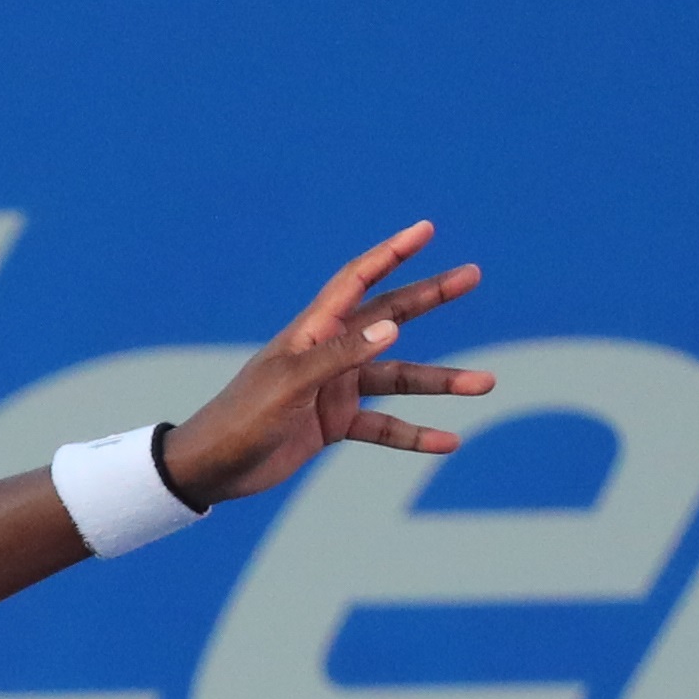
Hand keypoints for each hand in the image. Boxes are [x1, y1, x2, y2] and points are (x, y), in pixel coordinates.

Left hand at [154, 222, 495, 502]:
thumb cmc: (242, 418)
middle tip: (472, 275)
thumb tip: (391, 326)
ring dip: (441, 382)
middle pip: (390, 315)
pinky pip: (384, 426)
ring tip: (487, 383)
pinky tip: (448, 442)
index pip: (358, 279)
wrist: (212, 468)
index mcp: (313, 330)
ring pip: (398, 377)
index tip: (426, 229)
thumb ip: (340, 355)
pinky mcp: (333, 424)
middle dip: (430, 296)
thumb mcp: (291, 385)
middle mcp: (329, 352)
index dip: (391, 252)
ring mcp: (334, 387)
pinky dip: (415, 434)